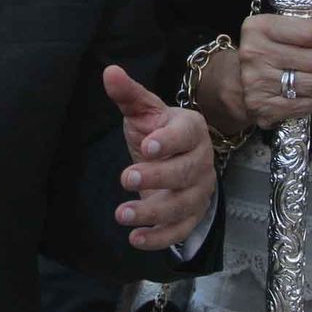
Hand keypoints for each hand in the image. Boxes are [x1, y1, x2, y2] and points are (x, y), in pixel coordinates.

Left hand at [103, 65, 215, 251]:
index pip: (186, 135)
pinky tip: (136, 238)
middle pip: (187, 172)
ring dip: (152, 212)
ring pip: (183, 204)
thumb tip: (109, 72)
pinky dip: (160, 238)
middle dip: (157, 177)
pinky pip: (181, 230)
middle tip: (125, 178)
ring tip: (122, 214)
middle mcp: (202, 159)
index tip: (146, 147)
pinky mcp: (193, 215)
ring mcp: (200, 189)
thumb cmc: (157, 131)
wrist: (173, 159)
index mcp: (192, 129)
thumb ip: (128, 94)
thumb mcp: (142, 111)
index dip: (169, 142)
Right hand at [229, 10, 311, 128]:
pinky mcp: (264, 108)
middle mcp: (254, 53)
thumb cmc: (272, 50)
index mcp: (258, 27)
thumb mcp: (290, 26)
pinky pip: (311, 105)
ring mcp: (257, 82)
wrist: (239, 83)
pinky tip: (305, 95)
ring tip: (309, 78)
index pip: (311, 32)